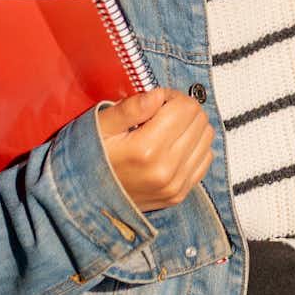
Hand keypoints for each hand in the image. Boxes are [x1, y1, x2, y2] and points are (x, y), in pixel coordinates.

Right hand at [96, 88, 211, 212]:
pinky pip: (206, 159)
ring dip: (191, 127)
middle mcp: (166, 170)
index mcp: (147, 149)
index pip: (185, 107)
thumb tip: (159, 95)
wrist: (87, 200)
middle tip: (161, 114)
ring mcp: (176, 185)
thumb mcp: (101, 126)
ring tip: (166, 131)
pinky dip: (195, 147)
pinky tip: (173, 147)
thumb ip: (130, 108)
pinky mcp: (180, 194)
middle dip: (183, 110)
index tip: (156, 102)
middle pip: (199, 120)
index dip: (171, 97)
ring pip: (207, 137)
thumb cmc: (92, 158)